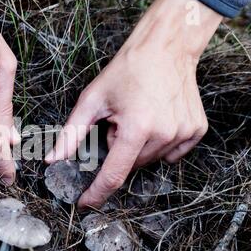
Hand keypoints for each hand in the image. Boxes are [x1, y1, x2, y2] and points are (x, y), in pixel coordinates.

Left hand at [46, 0, 222, 208]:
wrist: (165, 48)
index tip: (86, 202)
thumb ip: (72, 133)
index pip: (113, 175)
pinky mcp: (196, 130)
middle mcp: (164, 134)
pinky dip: (159, 144)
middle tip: (119, 123)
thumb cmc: (127, 70)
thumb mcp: (93, 99)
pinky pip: (172, 153)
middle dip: (118, 150)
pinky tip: (156, 121)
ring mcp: (183, 133)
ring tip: (138, 117)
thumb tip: (53, 160)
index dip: (97, 192)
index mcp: (137, 128)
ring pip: (150, 159)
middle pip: (131, 164)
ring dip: (138, 147)